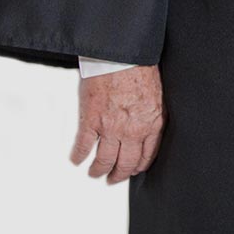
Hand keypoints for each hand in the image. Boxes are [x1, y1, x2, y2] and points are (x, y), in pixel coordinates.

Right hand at [70, 65, 164, 184]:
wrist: (121, 55)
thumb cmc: (139, 68)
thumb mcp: (157, 95)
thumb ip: (152, 114)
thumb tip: (148, 126)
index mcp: (152, 123)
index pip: (147, 155)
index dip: (138, 166)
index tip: (133, 170)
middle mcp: (132, 130)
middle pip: (126, 163)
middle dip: (119, 175)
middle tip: (113, 179)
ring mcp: (110, 127)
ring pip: (104, 160)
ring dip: (98, 170)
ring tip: (95, 173)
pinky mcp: (91, 120)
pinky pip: (83, 146)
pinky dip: (78, 156)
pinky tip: (76, 160)